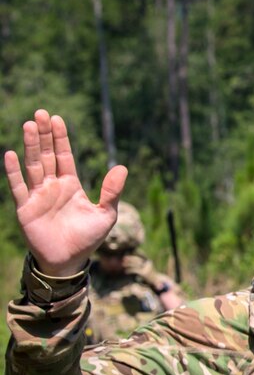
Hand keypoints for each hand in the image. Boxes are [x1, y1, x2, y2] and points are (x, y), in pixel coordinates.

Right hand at [4, 109, 127, 275]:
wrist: (69, 261)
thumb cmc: (87, 238)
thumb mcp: (106, 214)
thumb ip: (112, 192)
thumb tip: (122, 167)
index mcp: (71, 185)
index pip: (64, 156)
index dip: (60, 138)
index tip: (57, 119)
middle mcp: (52, 187)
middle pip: (46, 155)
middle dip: (44, 135)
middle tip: (40, 113)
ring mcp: (38, 196)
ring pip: (33, 165)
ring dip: (30, 146)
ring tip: (29, 125)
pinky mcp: (25, 208)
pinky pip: (18, 186)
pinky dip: (14, 172)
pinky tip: (10, 154)